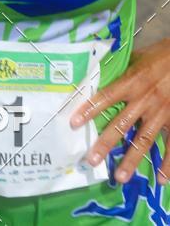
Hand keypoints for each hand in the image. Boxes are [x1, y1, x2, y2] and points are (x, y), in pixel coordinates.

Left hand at [70, 39, 169, 183]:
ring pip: (144, 140)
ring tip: (120, 177)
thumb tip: (100, 68)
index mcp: (132, 81)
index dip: (89, 109)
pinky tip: (161, 179)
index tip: (74, 123)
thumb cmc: (162, 55)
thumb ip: (122, 67)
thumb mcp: (139, 56)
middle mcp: (144, 99)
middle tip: (92, 160)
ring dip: (132, 160)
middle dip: (106, 144)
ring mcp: (161, 113)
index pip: (106, 97)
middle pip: (122, 124)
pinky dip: (168, 163)